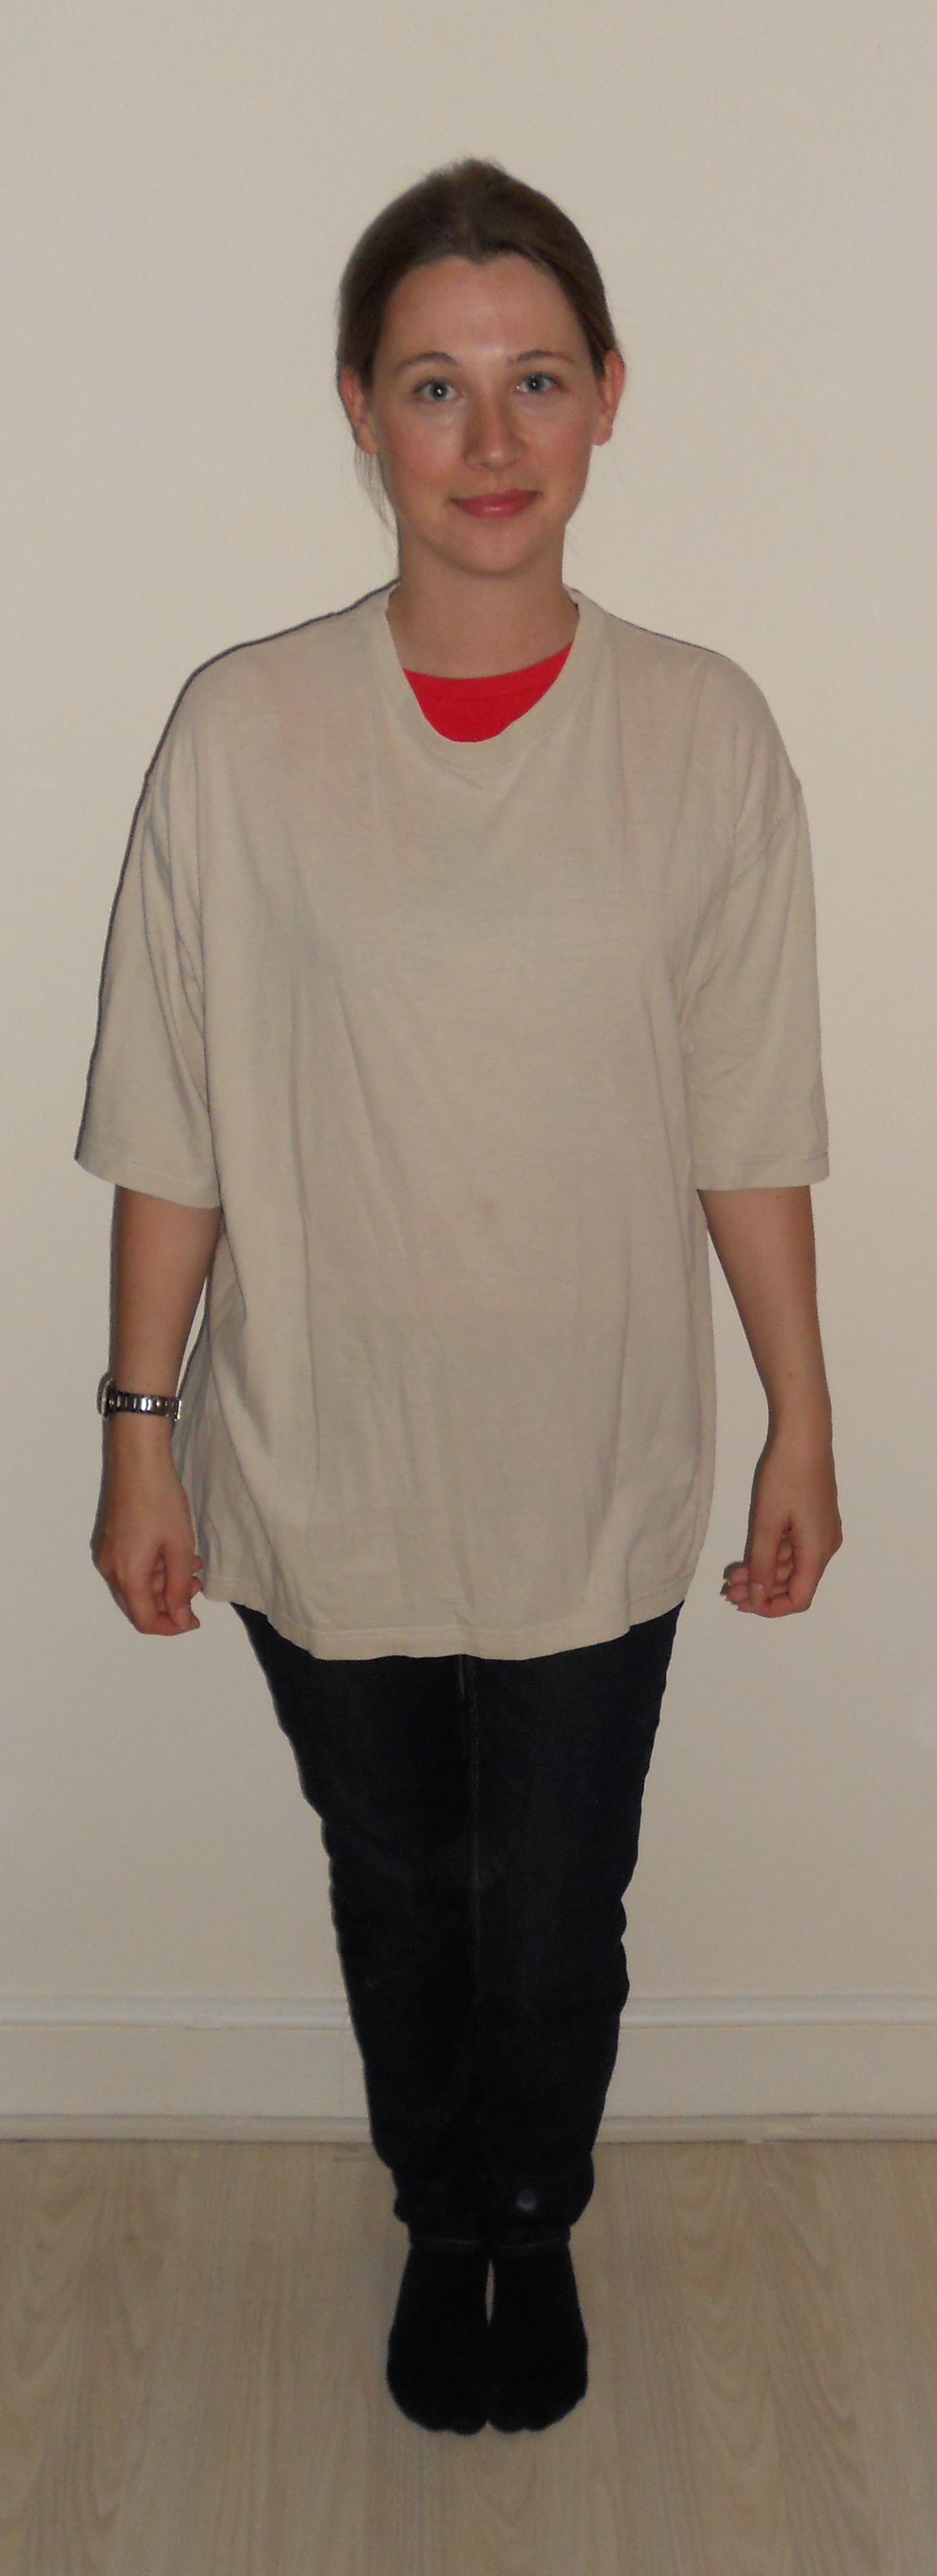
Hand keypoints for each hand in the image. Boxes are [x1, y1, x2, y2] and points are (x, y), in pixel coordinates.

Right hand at [93, 1423, 203, 1634]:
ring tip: (192, 1564)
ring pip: (136, 1586)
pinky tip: (174, 1551)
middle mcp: (111, 1571)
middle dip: (169, 1603)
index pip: (145, 1620)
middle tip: (196, 1585)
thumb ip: (179, 1588)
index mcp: (127, 1576)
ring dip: (165, 1582)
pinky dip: (154, 1568)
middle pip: (139, 1605)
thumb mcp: (179, 1547)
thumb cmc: (161, 1501)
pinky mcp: (110, 1541)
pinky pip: (132, 1568)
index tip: (194, 1619)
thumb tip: (180, 1620)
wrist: (137, 1460)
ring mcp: (108, 1555)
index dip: (171, 1627)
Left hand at [722, 1425, 841, 1616]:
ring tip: (733, 1575)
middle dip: (763, 1591)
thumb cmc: (785, 1476)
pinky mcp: (814, 1518)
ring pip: (793, 1566)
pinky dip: (773, 1555)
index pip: (800, 1598)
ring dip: (765, 1573)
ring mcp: (821, 1532)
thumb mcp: (767, 1522)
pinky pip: (795, 1548)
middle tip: (729, 1590)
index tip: (744, 1603)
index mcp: (818, 1552)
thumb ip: (762, 1563)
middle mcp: (825, 1547)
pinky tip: (749, 1555)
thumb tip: (758, 1598)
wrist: (804, 1436)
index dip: (772, 1608)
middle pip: (795, 1583)